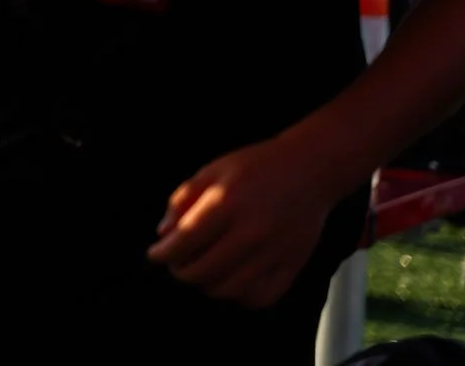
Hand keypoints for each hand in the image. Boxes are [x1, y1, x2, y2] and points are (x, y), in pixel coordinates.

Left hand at [147, 133, 340, 306]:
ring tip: (203, 268)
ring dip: (207, 284)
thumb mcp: (211, 171)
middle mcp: (251, 231)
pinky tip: (232, 277)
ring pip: (227, 289)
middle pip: (202, 271)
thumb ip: (182, 200)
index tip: (154, 254)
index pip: (184, 241)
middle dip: (180, 270)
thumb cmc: (256, 167)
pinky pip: (259, 297)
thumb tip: (163, 234)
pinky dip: (239, 295)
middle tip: (177, 261)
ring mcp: (274, 252)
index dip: (162, 253)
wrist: (310, 170)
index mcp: (227, 203)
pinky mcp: (293, 265)